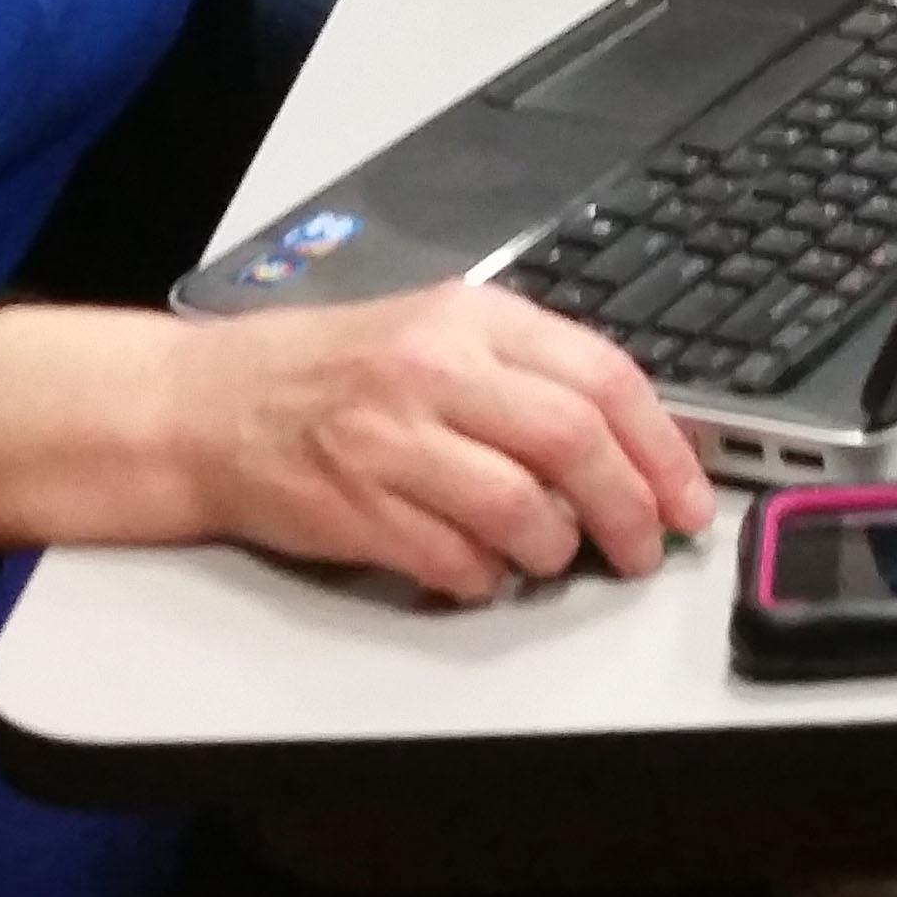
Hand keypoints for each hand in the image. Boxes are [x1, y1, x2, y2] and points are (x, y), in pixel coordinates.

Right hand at [157, 286, 721, 601]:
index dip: (664, 447)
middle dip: (630, 507)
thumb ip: (530, 374)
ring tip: (552, 555)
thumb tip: (638, 442)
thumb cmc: (335, 374)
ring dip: (557, 549)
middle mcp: (436, 369)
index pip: (602, 376)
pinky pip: (456, 558)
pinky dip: (486, 578)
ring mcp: (391, 438)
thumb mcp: (438, 335)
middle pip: (574, 441)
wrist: (208, 405)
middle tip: (646, 547)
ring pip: (522, 507)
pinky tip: (480, 568)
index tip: (689, 497)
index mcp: (473, 319)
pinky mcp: (356, 506)